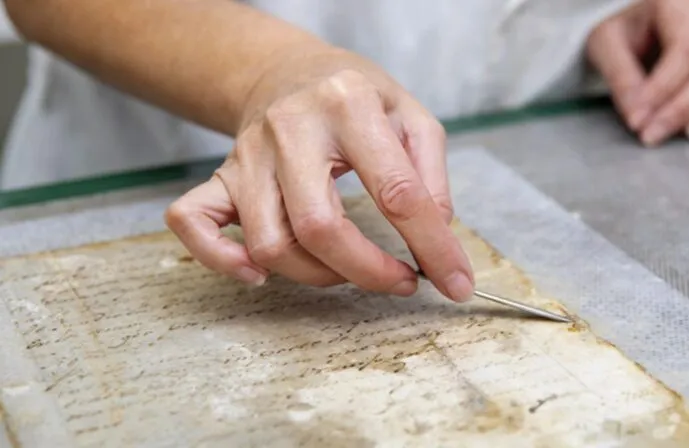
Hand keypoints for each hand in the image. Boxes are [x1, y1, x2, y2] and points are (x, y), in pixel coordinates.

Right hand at [164, 44, 474, 301]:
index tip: (453, 282)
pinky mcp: (222, 174)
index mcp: (349, 104)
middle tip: (399, 280)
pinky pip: (194, 222)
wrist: (291, 72)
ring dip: (316, 276)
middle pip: (320, 227)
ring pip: (269, 242)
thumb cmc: (356, 98)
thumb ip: (432, 178)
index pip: (396, 191)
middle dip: (368, 272)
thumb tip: (436, 242)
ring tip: (346, 269)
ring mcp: (248, 154)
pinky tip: (258, 273)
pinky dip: (221, 259)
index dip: (431, 246)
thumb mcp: (411, 117)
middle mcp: (291, 128)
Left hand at [587, 0, 688, 145]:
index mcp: (677, 3)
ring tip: (686, 134)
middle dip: (685, 107)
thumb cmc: (621, 33)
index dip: (663, 89)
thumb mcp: (605, 46)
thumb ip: (620, 78)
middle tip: (652, 135)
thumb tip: (637, 117)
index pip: (686, 48)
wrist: (631, 30)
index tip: (638, 119)